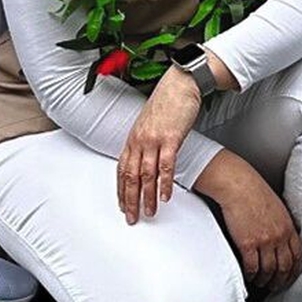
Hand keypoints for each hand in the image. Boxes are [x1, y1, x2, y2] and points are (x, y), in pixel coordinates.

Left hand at [117, 67, 202, 223]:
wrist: (180, 83)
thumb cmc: (167, 101)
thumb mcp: (150, 122)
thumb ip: (145, 141)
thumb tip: (145, 157)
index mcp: (133, 138)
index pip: (122, 169)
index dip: (121, 190)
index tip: (122, 205)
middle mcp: (140, 140)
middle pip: (131, 176)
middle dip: (130, 200)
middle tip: (132, 217)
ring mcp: (154, 140)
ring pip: (146, 175)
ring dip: (147, 197)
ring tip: (150, 212)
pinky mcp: (171, 138)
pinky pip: (166, 166)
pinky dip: (165, 183)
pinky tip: (166, 195)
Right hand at [194, 150, 301, 289]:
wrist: (238, 185)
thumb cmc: (254, 192)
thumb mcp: (277, 207)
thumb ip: (282, 224)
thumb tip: (281, 237)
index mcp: (288, 226)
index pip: (298, 255)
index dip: (295, 270)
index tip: (290, 276)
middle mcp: (279, 235)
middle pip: (285, 267)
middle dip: (280, 280)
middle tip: (275, 286)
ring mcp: (265, 240)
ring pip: (269, 271)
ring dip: (265, 280)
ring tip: (260, 282)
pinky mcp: (248, 243)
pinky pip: (252, 267)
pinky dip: (251, 275)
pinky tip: (248, 276)